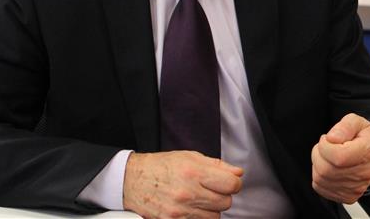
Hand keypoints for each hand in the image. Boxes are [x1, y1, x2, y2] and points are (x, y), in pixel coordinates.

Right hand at [123, 151, 242, 218]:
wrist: (132, 180)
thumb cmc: (161, 166)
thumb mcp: (190, 157)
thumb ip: (217, 165)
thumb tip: (238, 173)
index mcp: (194, 172)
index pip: (231, 184)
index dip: (234, 183)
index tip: (229, 182)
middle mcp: (187, 193)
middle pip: (225, 202)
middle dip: (222, 196)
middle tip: (211, 189)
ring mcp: (180, 211)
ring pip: (214, 217)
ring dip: (211, 209)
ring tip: (199, 199)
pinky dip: (199, 218)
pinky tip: (192, 208)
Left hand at [311, 113, 369, 203]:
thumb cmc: (365, 137)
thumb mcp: (357, 122)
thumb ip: (344, 126)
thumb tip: (331, 138)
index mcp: (369, 151)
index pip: (338, 157)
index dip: (325, 145)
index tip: (327, 138)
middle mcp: (364, 173)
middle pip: (326, 170)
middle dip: (318, 154)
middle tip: (325, 145)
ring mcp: (356, 188)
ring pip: (320, 179)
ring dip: (317, 165)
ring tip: (327, 155)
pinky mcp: (348, 196)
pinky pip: (321, 188)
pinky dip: (319, 176)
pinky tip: (329, 167)